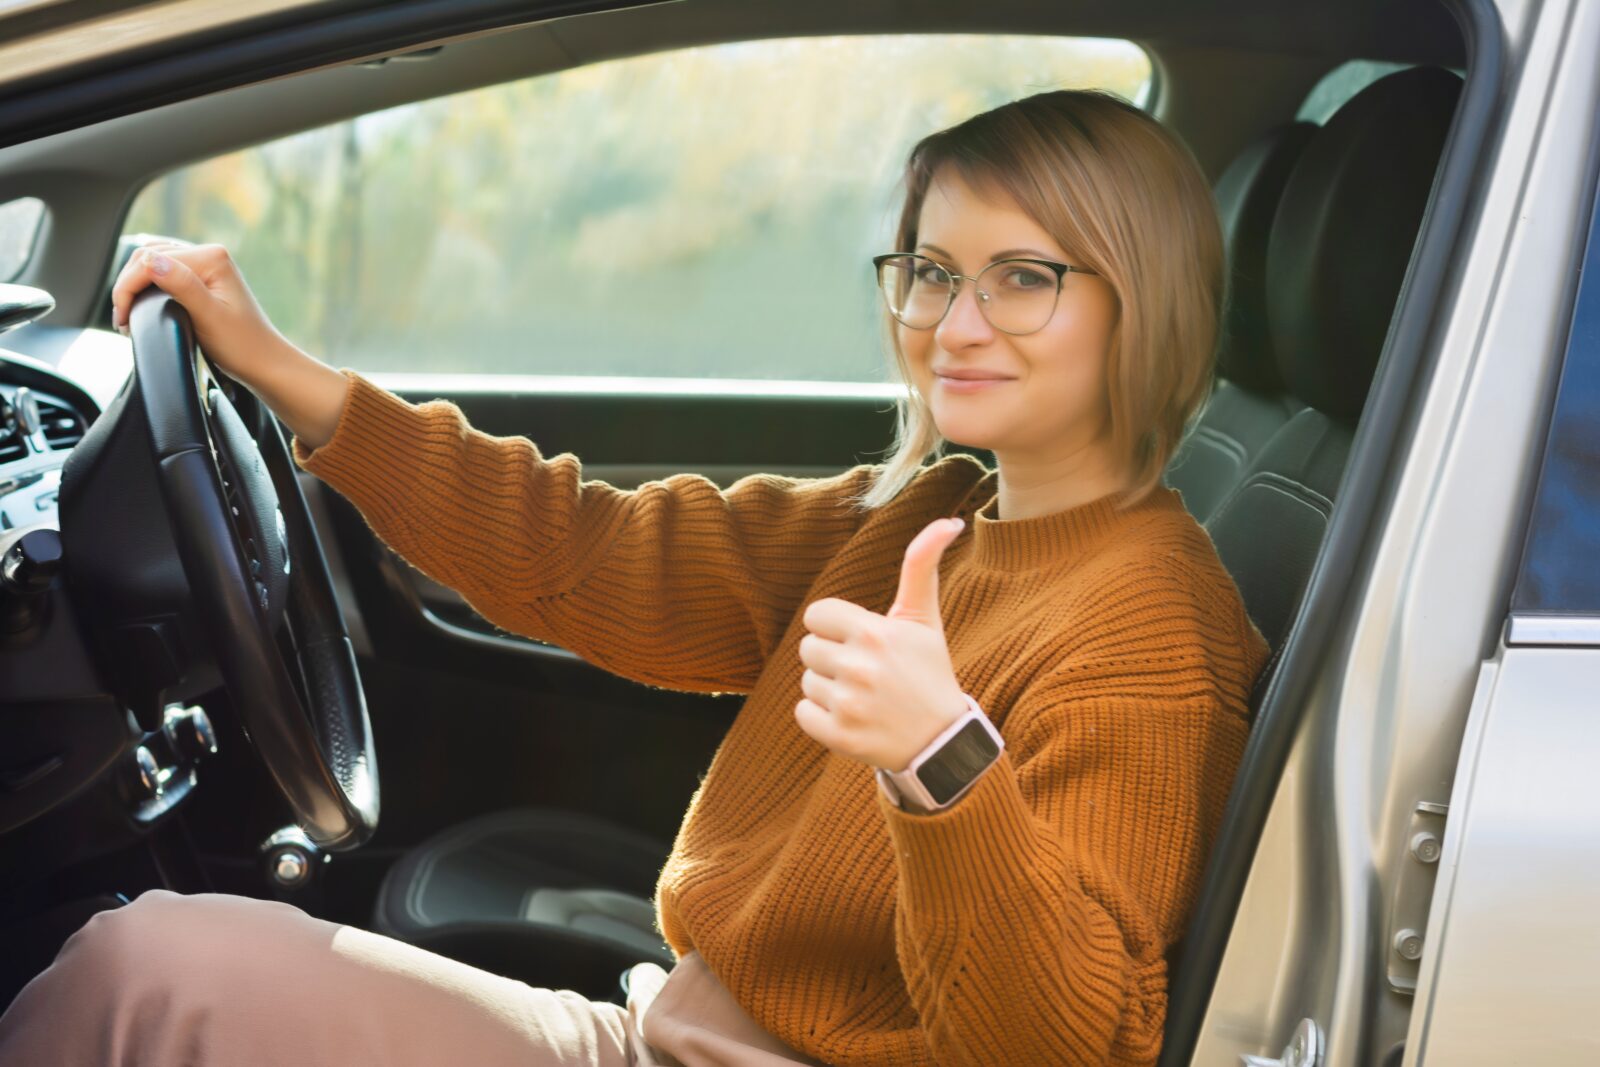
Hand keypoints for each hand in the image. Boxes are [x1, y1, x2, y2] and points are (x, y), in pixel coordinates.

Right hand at [109, 241, 288, 392]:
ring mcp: (206, 266)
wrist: (264, 363)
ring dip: (135, 287)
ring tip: (129, 316)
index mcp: (211, 257)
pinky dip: (147, 288)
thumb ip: (181, 285)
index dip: (128, 287)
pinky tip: (142, 306)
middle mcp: (209, 255)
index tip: (122, 318)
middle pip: (148, 258)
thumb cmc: (241, 345)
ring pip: (152, 264)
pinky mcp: (202, 279)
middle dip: (128, 286)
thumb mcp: (208, 317)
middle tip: (122, 320)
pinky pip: (164, 274)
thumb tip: (150, 261)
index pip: (150, 260)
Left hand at [796, 517, 967, 771]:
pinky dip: (821, 718)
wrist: (941, 739)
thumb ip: (922, 566)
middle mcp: (859, 667)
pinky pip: (803, 713)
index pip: (816, 615)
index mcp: (874, 632)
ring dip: (829, 689)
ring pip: (807, 682)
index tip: (859, 641)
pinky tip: (854, 717)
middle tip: (865, 672)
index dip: (835, 627)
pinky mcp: (840, 736)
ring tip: (864, 697)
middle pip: (808, 649)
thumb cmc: (927, 671)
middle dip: (832, 658)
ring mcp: (849, 704)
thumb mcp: (924, 618)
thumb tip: (949, 521)